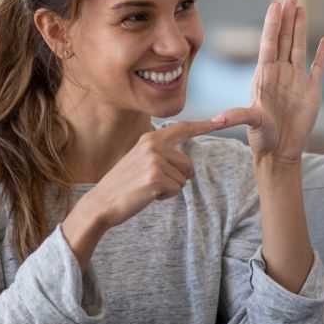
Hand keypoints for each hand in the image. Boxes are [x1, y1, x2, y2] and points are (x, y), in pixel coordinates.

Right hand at [88, 120, 228, 227]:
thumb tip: (188, 166)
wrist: (102, 203)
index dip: (203, 126)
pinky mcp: (156, 177)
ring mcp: (154, 160)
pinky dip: (165, 196)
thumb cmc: (125, 184)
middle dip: (177, 178)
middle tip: (152, 182)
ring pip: (183, 179)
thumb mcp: (141, 160)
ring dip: (169, 188)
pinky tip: (147, 194)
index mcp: (150, 138)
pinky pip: (176, 189)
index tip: (222, 120)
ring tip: (147, 187)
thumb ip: (162, 155)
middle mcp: (153, 145)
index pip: (182, 129)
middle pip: (188, 165)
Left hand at [218, 0, 323, 163]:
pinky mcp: (311, 90)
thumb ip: (237, 117)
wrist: (281, 151)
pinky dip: (323, 54)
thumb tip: (216, 119)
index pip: (268, 43)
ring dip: (301, 28)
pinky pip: (318, 67)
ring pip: (299, 47)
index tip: (275, 5)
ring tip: (301, 7)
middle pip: (284, 39)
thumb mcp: (250, 124)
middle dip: (287, 17)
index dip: (272, 24)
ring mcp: (296, 80)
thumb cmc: (262, 138)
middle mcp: (280, 73)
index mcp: (265, 75)